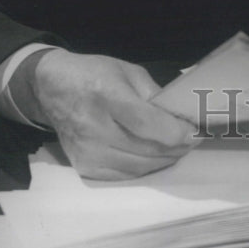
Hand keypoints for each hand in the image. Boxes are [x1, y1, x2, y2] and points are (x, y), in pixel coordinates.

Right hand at [29, 50, 198, 179]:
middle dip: (176, 148)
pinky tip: (155, 156)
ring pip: (138, 168)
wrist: (53, 89)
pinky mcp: (84, 167)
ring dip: (164, 160)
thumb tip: (181, 117)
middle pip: (146, 149)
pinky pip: (125, 176)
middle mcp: (93, 127)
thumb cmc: (94, 74)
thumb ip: (155, 95)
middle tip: (192, 140)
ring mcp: (87, 151)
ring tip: (177, 148)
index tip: (195, 132)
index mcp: (105, 95)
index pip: (146, 124)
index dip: (176, 133)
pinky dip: (145, 169)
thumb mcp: (128, 72)